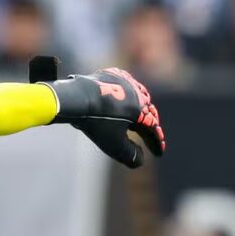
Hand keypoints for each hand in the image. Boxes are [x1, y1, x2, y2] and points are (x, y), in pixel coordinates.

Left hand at [32, 57, 165, 167]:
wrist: (76, 99)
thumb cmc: (95, 123)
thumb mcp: (113, 144)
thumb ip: (129, 155)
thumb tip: (140, 160)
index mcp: (141, 111)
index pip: (152, 129)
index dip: (155, 142)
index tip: (158, 153)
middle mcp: (138, 94)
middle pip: (148, 112)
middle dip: (151, 124)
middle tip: (152, 133)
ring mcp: (125, 82)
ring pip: (138, 96)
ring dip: (141, 107)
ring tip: (140, 115)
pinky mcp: (112, 75)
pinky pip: (125, 85)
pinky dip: (128, 94)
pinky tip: (126, 96)